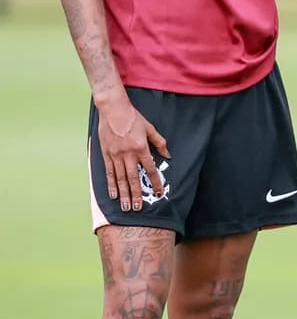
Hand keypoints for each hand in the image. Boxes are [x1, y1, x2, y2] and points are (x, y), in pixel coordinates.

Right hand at [97, 97, 169, 212]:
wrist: (113, 110)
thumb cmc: (133, 118)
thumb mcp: (150, 128)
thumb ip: (159, 142)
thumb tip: (168, 154)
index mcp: (141, 148)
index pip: (150, 169)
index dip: (155, 182)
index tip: (158, 192)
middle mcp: (128, 154)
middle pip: (134, 178)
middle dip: (137, 195)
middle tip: (138, 209)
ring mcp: (116, 156)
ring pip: (121, 179)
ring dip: (124, 194)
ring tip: (126, 207)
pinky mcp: (106, 155)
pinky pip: (109, 173)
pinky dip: (111, 185)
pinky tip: (113, 195)